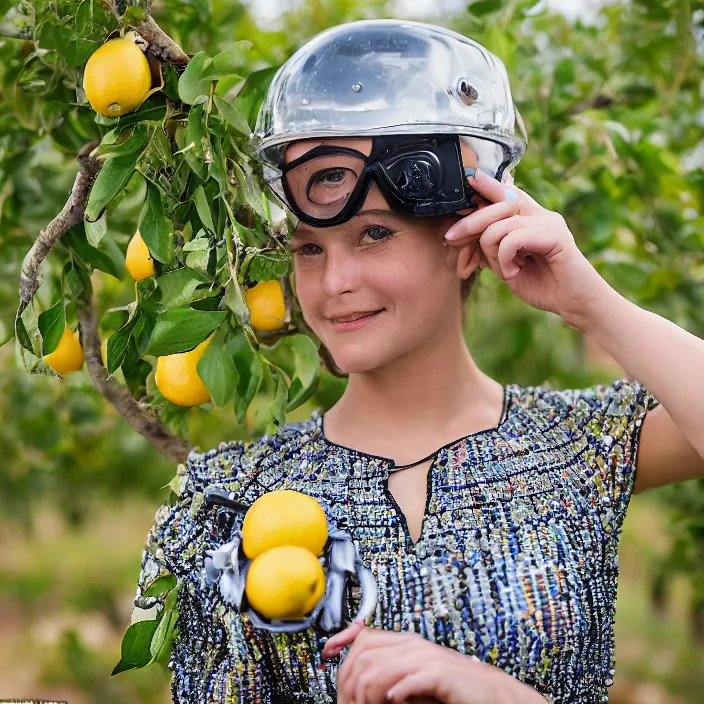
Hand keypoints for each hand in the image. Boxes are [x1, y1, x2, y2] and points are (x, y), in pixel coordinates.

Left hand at [332, 626, 545, 703]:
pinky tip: (392, 701)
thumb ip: (391, 670)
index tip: (326, 652)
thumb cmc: (452, 687)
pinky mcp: (441, 674)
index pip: (365, 634)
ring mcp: (427, 657)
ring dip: (369, 692)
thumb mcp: (414, 676)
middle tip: (350, 700)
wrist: (489, 693)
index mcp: (406, 642)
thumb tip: (360, 677)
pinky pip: (411, 679)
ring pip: (382, 667)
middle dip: (352, 678)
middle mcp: (414, 645)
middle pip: (367, 652)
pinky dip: (397, 691)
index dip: (342, 641)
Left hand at [445, 169, 614, 329]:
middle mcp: (541, 215)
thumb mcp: (507, 265)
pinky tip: (514, 272)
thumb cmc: (542, 285)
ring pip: (501, 224)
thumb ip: (492, 247)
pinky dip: (506, 258)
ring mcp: (549, 222)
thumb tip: (464, 232)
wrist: (573, 303)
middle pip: (498, 204)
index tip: (469, 179)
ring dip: (493, 251)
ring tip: (506, 270)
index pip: (507, 193)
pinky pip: (514, 238)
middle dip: (470, 222)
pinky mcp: (555, 235)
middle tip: (450, 238)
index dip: (487, 186)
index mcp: (531, 219)